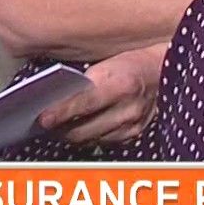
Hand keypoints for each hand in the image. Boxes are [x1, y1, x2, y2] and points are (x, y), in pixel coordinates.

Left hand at [37, 42, 166, 146]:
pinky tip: (84, 126)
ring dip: (73, 134)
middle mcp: (128, 108)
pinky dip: (91, 135)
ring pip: (90, 139)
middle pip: (82, 130)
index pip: (83, 104)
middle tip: (44, 122)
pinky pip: (103, 142)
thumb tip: (52, 99)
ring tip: (60, 125)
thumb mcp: (107, 63)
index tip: (41, 118)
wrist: (163, 69)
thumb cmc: (130, 62)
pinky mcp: (135, 133)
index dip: (60, 113)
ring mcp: (133, 124)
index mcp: (121, 84)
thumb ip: (83, 83)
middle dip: (60, 129)